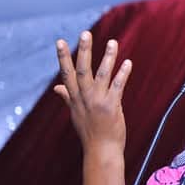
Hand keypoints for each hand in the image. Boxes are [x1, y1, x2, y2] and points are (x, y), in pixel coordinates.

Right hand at [53, 31, 131, 155]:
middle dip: (84, 51)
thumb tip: (56, 87)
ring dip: (107, 58)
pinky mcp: (111, 106)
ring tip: (112, 42)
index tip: (60, 41)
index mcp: (75, 99)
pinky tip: (127, 62)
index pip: (67, 74)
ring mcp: (98, 102)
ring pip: (101, 75)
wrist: (101, 151)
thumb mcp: (75, 114)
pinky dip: (122, 74)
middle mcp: (84, 98)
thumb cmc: (90, 133)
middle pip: (82, 70)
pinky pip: (118, 86)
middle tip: (85, 33)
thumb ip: (67, 98)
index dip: (63, 58)